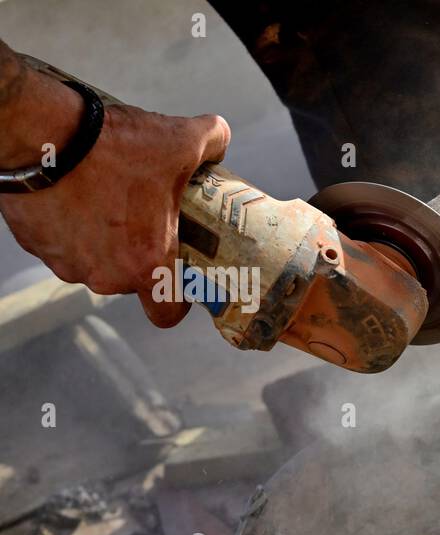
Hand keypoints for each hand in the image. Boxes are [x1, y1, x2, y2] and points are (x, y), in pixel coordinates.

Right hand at [0, 66, 228, 326]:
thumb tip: (219, 137)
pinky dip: (68, 226)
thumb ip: (211, 141)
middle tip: (142, 218)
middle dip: (137, 253)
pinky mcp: (35, 245)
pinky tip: (75, 194)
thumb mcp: (178, 140)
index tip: (178, 278)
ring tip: (106, 199)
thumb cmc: (111, 147)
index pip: (167, 312)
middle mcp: (105, 275)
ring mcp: (66, 262)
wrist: (39, 133)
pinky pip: (59, 244)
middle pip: (129, 279)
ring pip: (92, 262)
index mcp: (147, 264)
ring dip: (101, 240)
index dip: (176, 299)